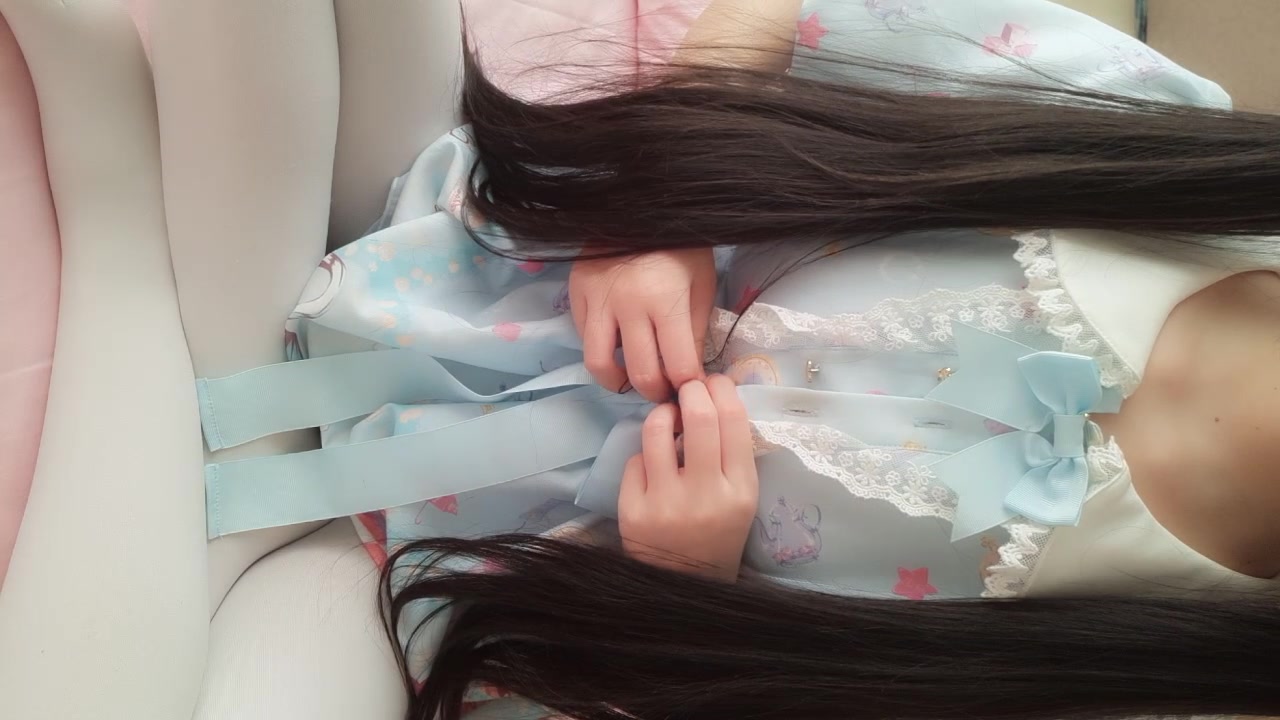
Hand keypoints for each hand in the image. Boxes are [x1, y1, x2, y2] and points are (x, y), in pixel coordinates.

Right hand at [570, 248, 716, 401]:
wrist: (638, 202)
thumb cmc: (679, 242)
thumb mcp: (702, 281)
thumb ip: (697, 328)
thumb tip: (691, 371)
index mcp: (667, 302)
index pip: (679, 367)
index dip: (688, 387)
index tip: (691, 390)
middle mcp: (628, 306)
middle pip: (640, 375)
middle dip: (656, 393)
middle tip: (663, 390)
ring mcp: (596, 300)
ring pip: (597, 364)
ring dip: (617, 381)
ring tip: (630, 378)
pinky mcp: (575, 292)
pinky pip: (583, 337)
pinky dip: (599, 349)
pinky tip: (615, 343)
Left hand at [618, 376, 758, 580]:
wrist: (685, 583)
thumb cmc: (718, 532)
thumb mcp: (742, 497)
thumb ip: (732, 453)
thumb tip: (712, 396)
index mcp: (740, 491)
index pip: (733, 421)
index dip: (722, 390)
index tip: (714, 382)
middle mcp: (705, 495)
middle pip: (698, 418)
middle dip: (690, 390)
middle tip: (687, 387)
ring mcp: (666, 503)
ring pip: (657, 431)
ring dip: (662, 413)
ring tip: (667, 417)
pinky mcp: (633, 511)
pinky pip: (635, 460)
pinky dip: (645, 455)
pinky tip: (654, 465)